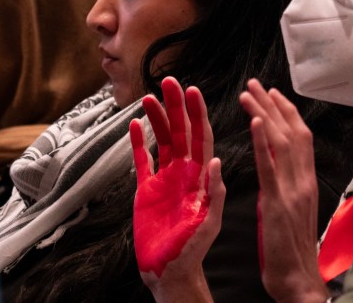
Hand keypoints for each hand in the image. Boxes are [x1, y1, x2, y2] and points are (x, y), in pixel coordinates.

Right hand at [130, 77, 225, 302]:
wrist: (169, 271)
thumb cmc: (191, 251)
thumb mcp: (207, 224)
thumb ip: (213, 193)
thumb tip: (218, 161)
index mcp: (200, 177)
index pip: (201, 137)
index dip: (197, 113)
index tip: (192, 91)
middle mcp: (184, 172)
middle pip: (181, 131)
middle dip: (176, 106)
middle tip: (169, 81)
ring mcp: (165, 178)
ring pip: (162, 140)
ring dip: (157, 118)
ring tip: (149, 97)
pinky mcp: (146, 189)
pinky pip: (142, 160)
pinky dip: (138, 142)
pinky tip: (134, 125)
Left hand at [239, 79, 326, 302]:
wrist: (299, 280)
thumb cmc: (292, 249)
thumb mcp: (294, 209)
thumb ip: (288, 185)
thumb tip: (279, 167)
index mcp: (305, 181)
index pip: (300, 138)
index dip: (287, 113)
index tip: (274, 95)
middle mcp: (302, 180)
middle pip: (293, 132)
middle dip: (274, 105)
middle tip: (256, 84)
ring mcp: (292, 190)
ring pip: (282, 142)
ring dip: (265, 114)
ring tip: (249, 94)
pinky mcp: (278, 202)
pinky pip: (270, 166)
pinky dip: (263, 141)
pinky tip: (255, 122)